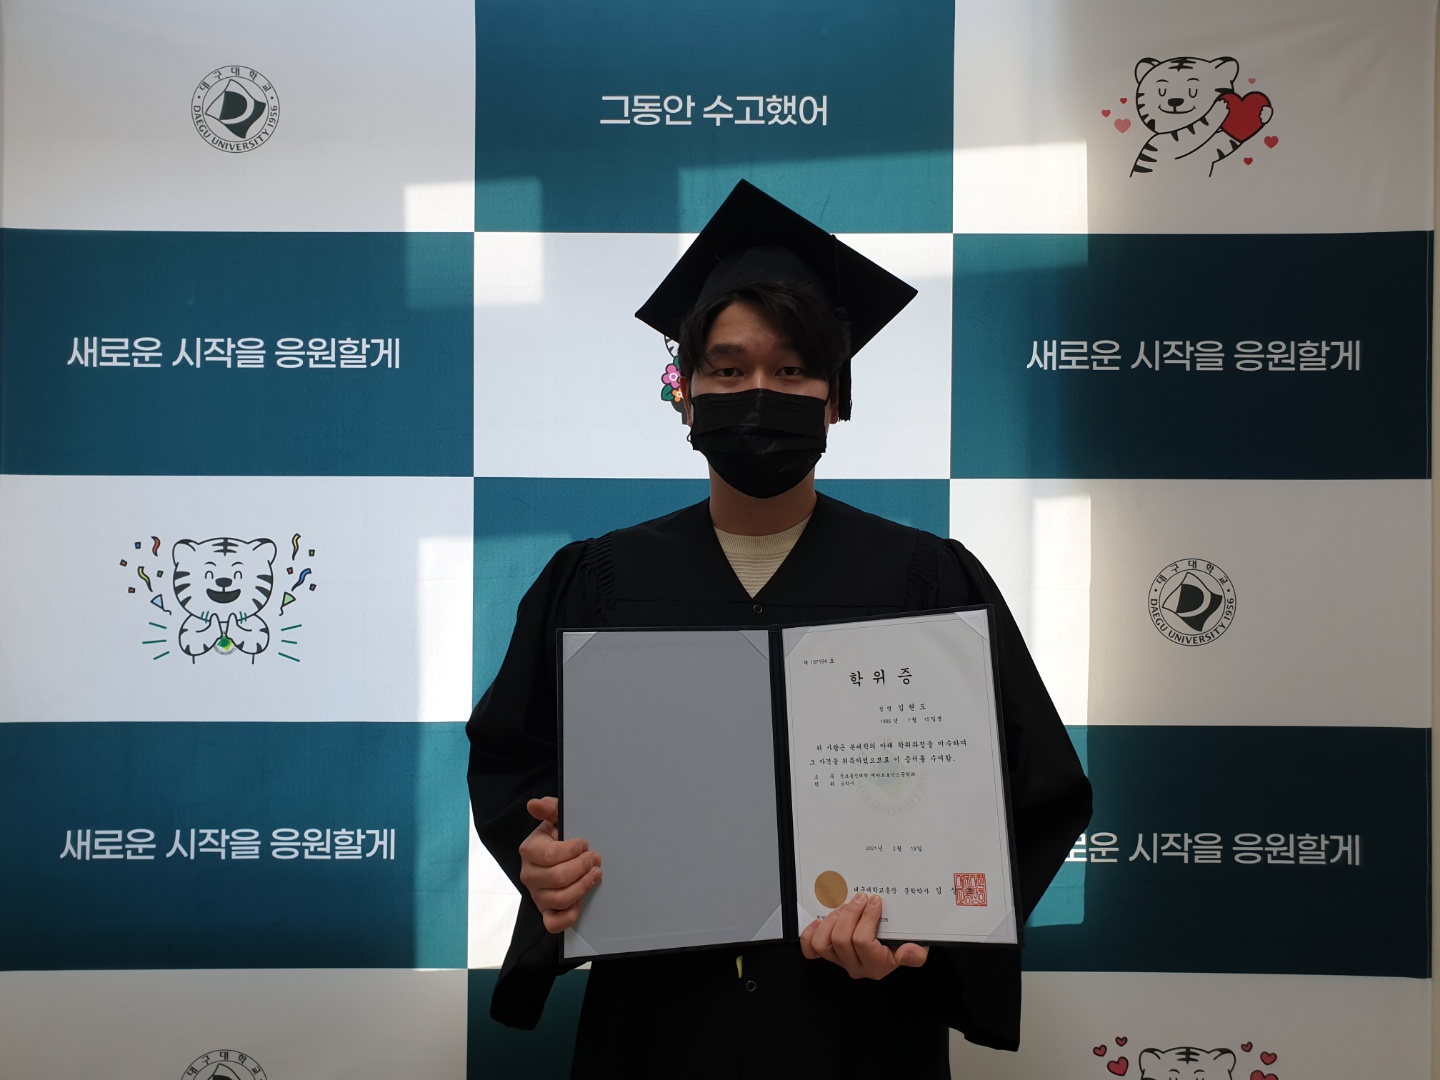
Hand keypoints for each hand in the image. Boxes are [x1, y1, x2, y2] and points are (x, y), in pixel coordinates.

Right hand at [517, 796, 601, 933]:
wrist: (558, 857)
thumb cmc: (559, 838)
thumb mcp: (557, 820)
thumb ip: (550, 809)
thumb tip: (534, 804)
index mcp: (529, 850)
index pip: (550, 855)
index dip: (572, 850)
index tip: (585, 843)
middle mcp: (530, 875)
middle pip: (557, 878)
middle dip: (582, 867)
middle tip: (596, 858)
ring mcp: (537, 895)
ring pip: (559, 899)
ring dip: (582, 887)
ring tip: (596, 875)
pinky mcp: (546, 912)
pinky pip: (553, 923)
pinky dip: (569, 916)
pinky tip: (581, 903)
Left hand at [799, 892, 928, 978]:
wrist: (897, 945)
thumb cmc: (905, 942)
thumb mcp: (918, 947)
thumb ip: (915, 954)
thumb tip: (909, 952)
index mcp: (877, 965)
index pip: (863, 942)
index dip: (866, 917)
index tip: (874, 899)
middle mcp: (856, 966)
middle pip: (841, 940)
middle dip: (849, 913)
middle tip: (859, 898)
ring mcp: (840, 961)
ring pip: (823, 944)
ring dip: (832, 920)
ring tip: (845, 907)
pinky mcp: (829, 954)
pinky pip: (811, 949)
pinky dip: (811, 933)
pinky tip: (821, 920)